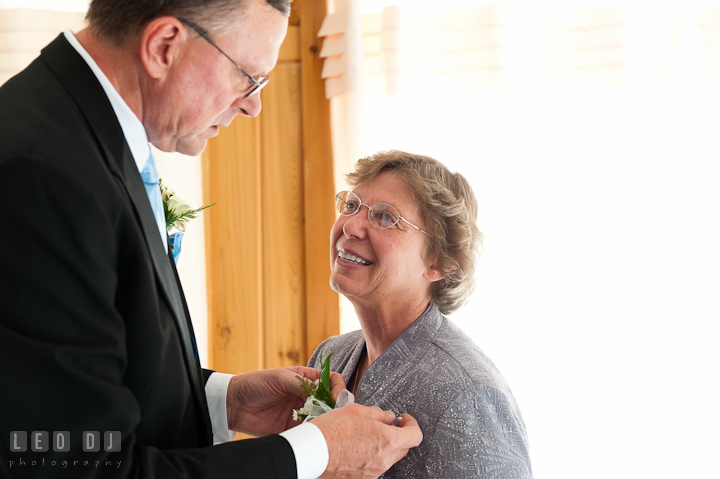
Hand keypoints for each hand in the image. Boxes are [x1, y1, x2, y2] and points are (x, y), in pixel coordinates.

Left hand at [226, 366, 345, 435]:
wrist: (233, 405)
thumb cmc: (255, 384)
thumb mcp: (279, 378)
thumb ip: (302, 384)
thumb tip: (323, 392)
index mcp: (305, 378)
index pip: (331, 381)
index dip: (338, 388)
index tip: (336, 398)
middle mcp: (306, 395)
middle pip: (330, 401)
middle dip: (334, 407)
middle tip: (331, 414)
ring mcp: (300, 412)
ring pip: (322, 417)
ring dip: (324, 421)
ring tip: (320, 424)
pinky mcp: (292, 428)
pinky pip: (309, 431)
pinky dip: (313, 432)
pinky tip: (309, 432)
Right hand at [312, 404, 422, 477]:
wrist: (311, 453)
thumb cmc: (331, 430)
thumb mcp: (357, 411)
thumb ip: (379, 414)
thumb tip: (389, 417)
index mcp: (387, 441)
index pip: (415, 436)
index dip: (412, 424)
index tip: (404, 419)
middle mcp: (384, 460)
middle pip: (404, 448)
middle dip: (399, 435)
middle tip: (386, 424)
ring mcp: (373, 473)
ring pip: (388, 458)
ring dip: (384, 446)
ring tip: (365, 435)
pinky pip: (374, 467)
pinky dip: (371, 457)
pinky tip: (356, 447)